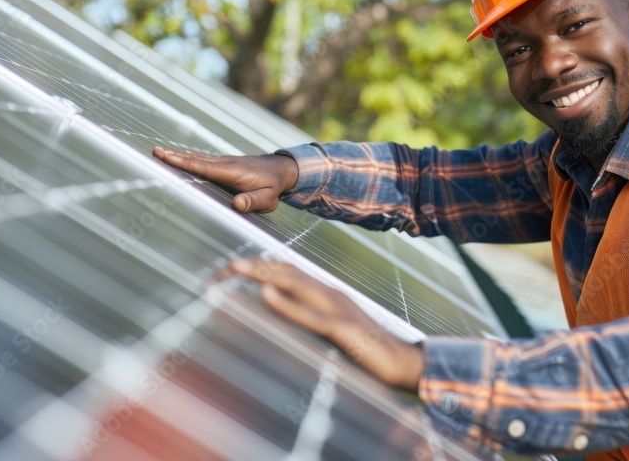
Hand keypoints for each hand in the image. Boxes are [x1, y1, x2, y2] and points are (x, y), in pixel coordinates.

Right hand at [152, 147, 297, 212]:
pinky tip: (177, 158)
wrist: (281, 170)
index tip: (166, 156)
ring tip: (158, 152)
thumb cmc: (273, 187)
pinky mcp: (222, 165)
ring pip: (196, 158)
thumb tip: (237, 205)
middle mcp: (224, 164)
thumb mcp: (267, 198)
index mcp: (231, 171)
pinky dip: (187, 159)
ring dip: (177, 155)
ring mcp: (222, 163)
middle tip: (153, 151)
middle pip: (195, 159)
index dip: (183, 162)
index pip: (202, 166)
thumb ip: (252, 201)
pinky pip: (201, 161)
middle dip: (174, 156)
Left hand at [224, 258, 423, 391]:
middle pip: (288, 271)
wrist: (403, 364)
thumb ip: (310, 323)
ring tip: (236, 268)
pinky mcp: (343, 328)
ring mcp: (338, 308)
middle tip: (225, 265)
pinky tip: (265, 294)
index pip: (289, 274)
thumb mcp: (333, 334)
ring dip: (264, 273)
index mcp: (328, 294)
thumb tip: (281, 318)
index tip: (230, 269)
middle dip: (255, 265)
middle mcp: (331, 294)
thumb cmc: (367, 353)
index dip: (261, 267)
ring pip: (296, 283)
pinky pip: (310, 314)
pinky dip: (286, 303)